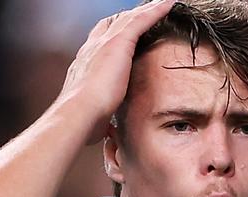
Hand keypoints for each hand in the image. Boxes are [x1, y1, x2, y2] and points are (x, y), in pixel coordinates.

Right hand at [58, 0, 175, 143]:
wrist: (79, 113)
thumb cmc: (84, 122)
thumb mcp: (93, 116)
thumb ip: (100, 117)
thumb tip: (102, 132)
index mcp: (85, 66)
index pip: (98, 45)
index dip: (110, 38)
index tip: (121, 38)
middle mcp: (91, 50)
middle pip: (111, 25)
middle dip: (126, 19)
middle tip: (142, 15)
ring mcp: (104, 43)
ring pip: (127, 18)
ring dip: (145, 11)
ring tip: (161, 5)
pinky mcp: (118, 42)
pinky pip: (141, 20)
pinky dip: (155, 11)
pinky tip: (168, 4)